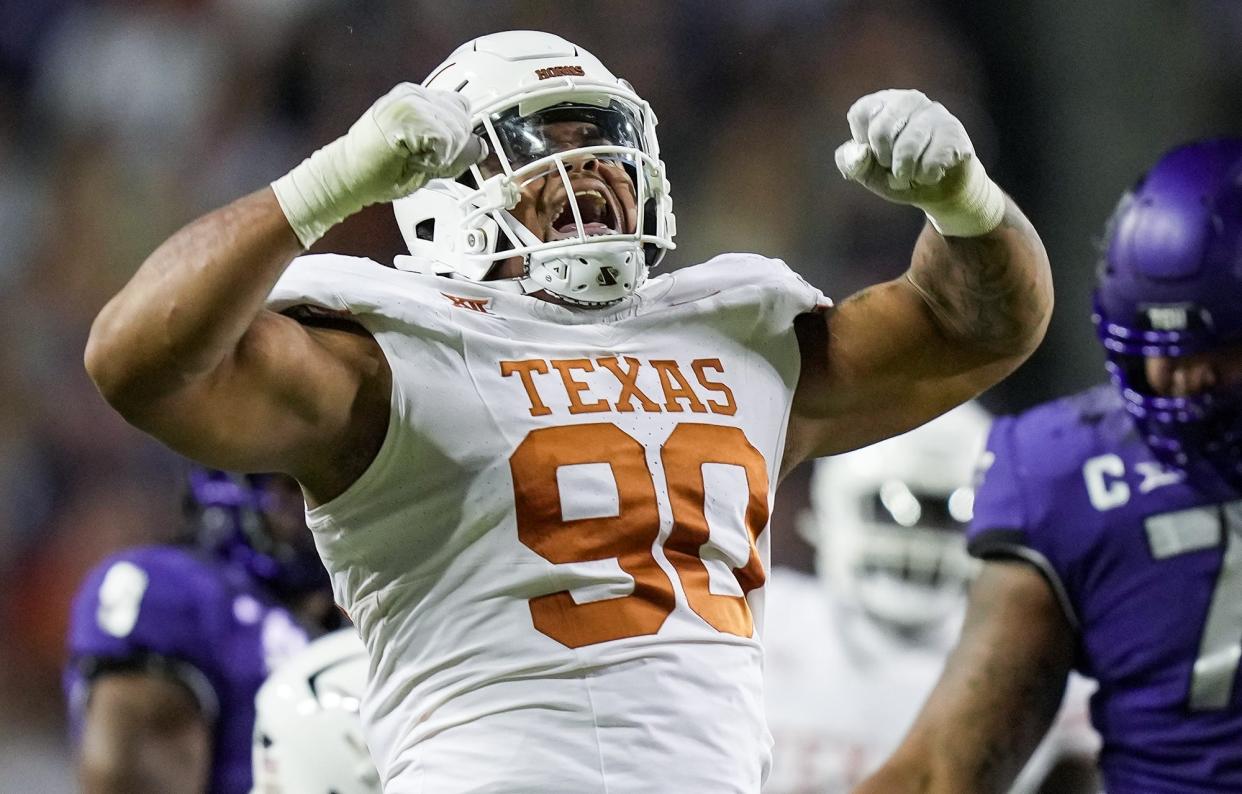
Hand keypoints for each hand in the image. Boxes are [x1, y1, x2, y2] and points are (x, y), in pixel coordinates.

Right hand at [272, 83, 484, 246]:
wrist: (347, 176)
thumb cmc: (379, 169)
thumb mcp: (422, 152)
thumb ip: (450, 144)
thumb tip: (479, 147)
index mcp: (414, 97)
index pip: (459, 107)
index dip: (457, 133)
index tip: (442, 151)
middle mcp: (413, 93)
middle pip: (462, 118)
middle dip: (454, 146)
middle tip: (425, 159)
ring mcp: (410, 102)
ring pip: (457, 129)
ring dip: (445, 154)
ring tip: (416, 160)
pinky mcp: (410, 115)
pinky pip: (447, 140)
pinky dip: (438, 158)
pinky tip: (416, 162)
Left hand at [834, 89, 1004, 236]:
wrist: (941, 189)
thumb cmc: (899, 174)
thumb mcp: (867, 172)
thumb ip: (851, 163)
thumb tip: (859, 154)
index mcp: (882, 102)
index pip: (860, 114)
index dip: (866, 144)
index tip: (879, 153)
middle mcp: (909, 99)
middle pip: (881, 131)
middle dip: (886, 161)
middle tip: (896, 167)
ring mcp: (934, 111)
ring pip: (907, 149)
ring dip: (907, 174)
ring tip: (914, 173)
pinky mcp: (954, 130)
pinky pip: (931, 162)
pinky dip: (927, 177)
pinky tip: (934, 171)